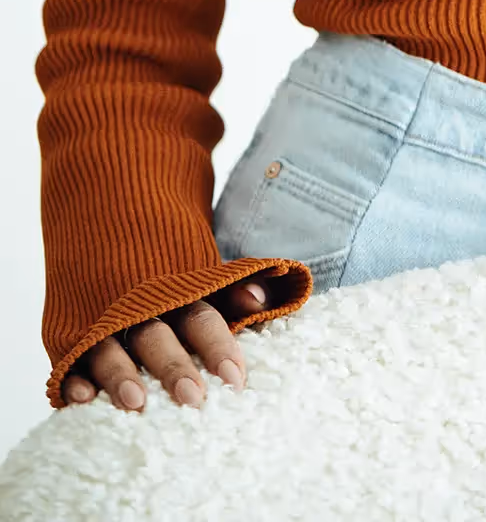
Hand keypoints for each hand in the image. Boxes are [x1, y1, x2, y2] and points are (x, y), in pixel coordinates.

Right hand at [60, 275, 275, 410]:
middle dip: (174, 367)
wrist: (112, 236)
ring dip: (121, 375)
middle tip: (193, 399)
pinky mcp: (73, 340)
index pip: (201, 318)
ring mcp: (104, 325)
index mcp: (178, 297)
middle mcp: (140, 311)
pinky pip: (70, 359)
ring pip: (110, 348)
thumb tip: (260, 300)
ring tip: (136, 403)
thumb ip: (233, 292)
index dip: (218, 346)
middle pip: (158, 337)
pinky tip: (81, 399)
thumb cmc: (171, 285)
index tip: (235, 379)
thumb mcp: (203, 282)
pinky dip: (74, 378)